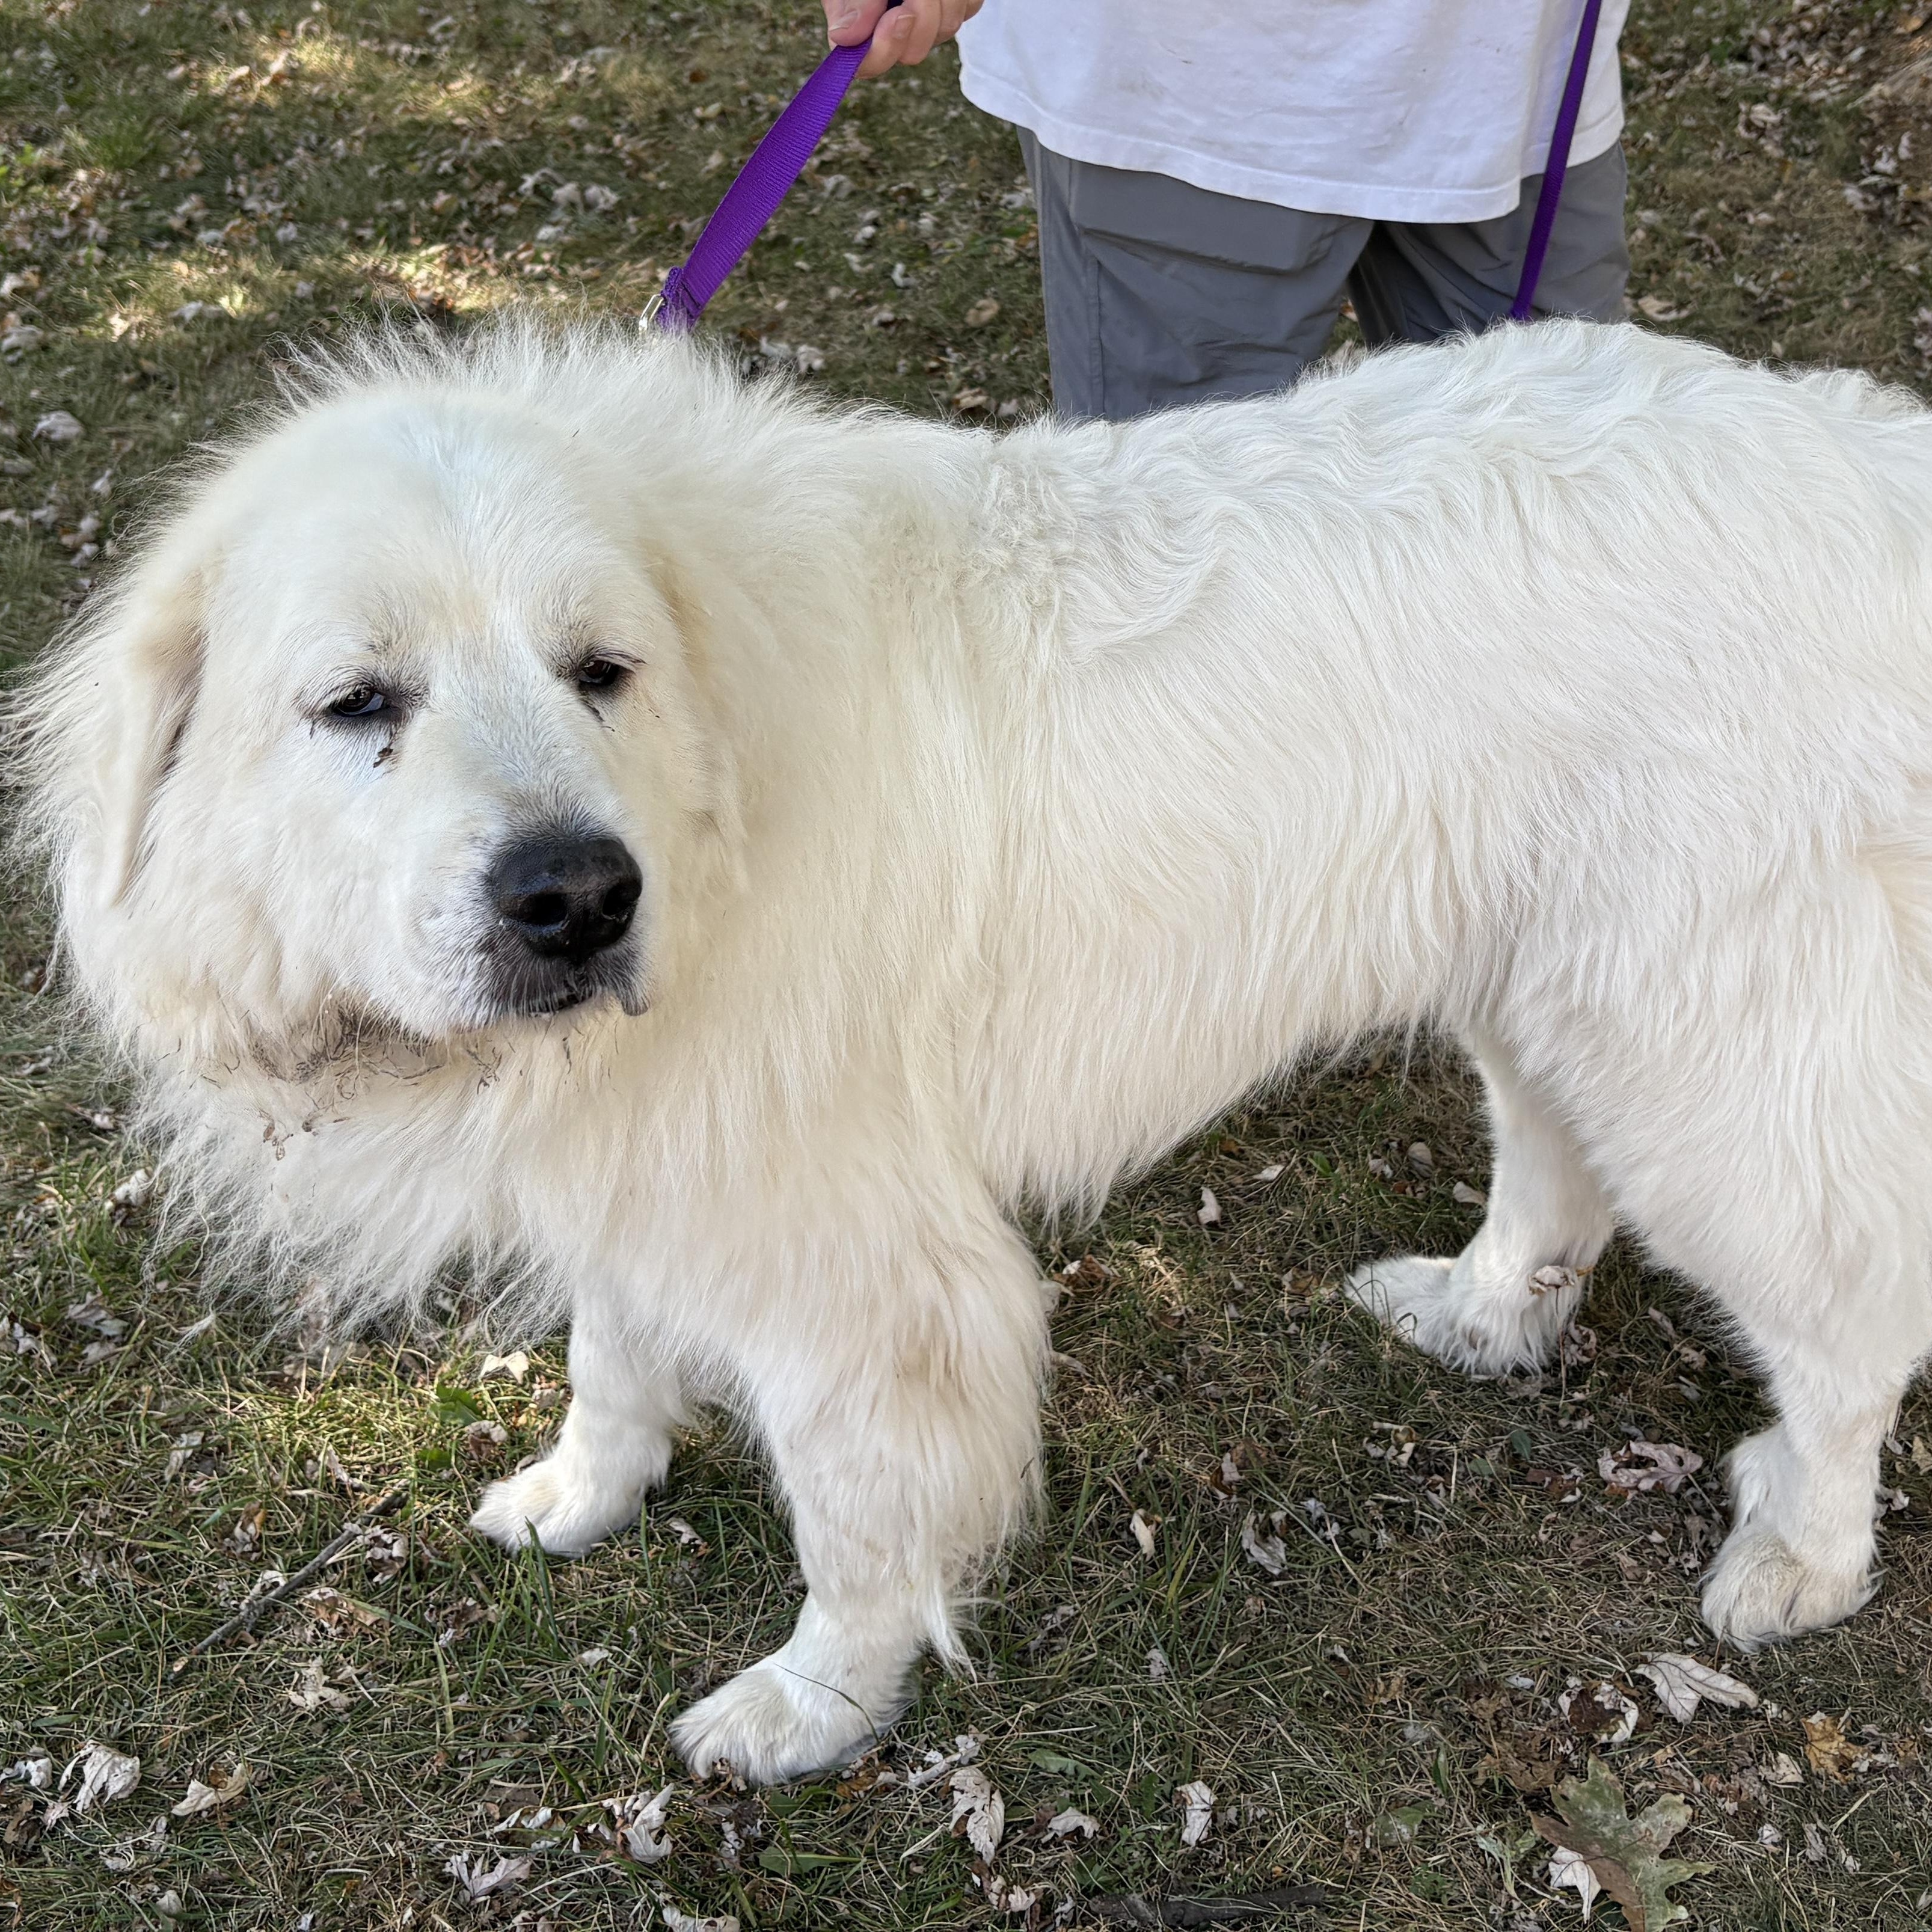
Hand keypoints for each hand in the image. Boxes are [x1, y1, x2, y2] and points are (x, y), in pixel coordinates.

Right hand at [822, 0, 981, 80]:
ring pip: (945, 29)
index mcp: (861, 26)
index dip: (883, 49)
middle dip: (919, 16)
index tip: (898, 15)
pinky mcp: (957, 6)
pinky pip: (967, 7)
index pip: (870, 64)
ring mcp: (929, 23)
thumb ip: (851, 1)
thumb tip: (845, 38)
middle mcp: (895, 31)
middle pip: (913, 51)